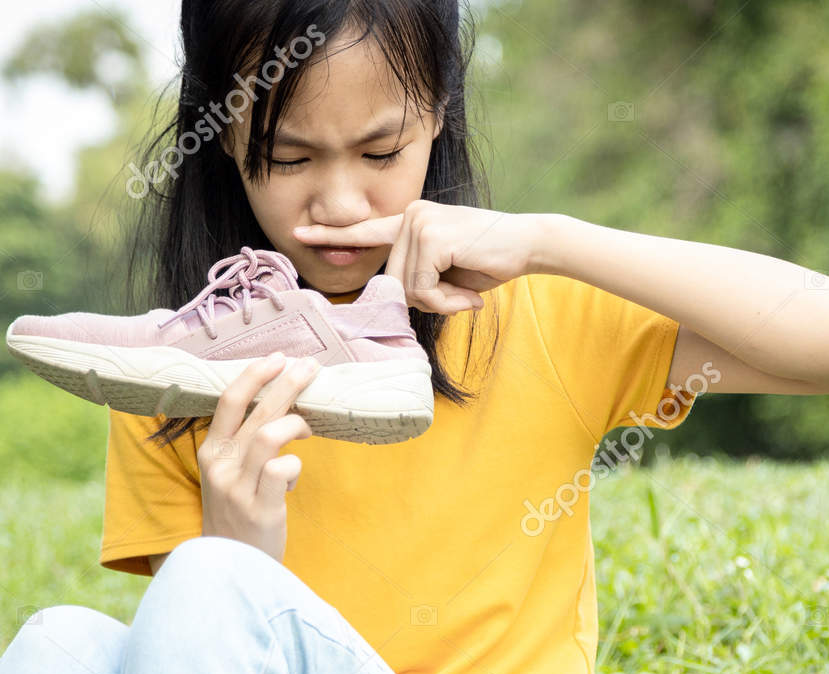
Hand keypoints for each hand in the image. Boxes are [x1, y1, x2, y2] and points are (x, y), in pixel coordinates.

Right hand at [196, 354, 315, 563]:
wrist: (228, 565)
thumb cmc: (236, 515)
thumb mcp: (228, 475)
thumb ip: (244, 445)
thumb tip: (280, 407)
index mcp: (210, 451)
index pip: (230, 401)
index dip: (254, 374)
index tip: (278, 358)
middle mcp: (220, 465)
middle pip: (257, 410)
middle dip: (288, 383)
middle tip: (310, 367)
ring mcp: (238, 487)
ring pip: (271, 435)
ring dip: (297, 424)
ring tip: (308, 430)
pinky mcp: (259, 509)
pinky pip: (283, 470)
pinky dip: (295, 467)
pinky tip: (291, 480)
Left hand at [293, 202, 549, 314]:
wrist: (529, 244)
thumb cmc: (490, 260)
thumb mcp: (446, 271)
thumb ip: (417, 277)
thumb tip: (397, 300)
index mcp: (409, 221)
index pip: (366, 230)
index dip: (331, 234)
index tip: (299, 232)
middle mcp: (409, 215)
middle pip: (393, 281)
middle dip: (426, 301)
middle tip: (459, 297)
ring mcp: (418, 222)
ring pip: (407, 289)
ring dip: (439, 304)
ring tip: (467, 293)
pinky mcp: (431, 236)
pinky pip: (422, 289)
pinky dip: (446, 302)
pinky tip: (470, 294)